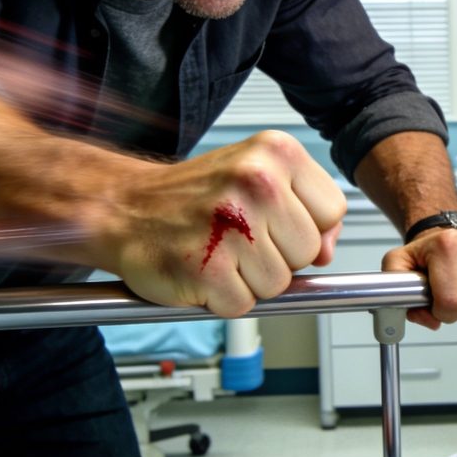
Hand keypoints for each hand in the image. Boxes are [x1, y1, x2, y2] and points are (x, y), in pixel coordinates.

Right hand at [98, 130, 346, 317]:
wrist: (123, 209)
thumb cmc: (197, 198)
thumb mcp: (261, 179)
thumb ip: (308, 211)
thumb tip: (329, 250)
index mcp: (276, 152)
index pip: (333, 211)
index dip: (307, 227)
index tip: (275, 222)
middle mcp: (257, 181)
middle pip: (309, 251)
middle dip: (279, 256)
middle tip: (239, 239)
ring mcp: (231, 224)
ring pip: (280, 283)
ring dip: (250, 280)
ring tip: (220, 253)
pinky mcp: (206, 267)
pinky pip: (243, 304)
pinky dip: (222, 298)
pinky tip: (202, 270)